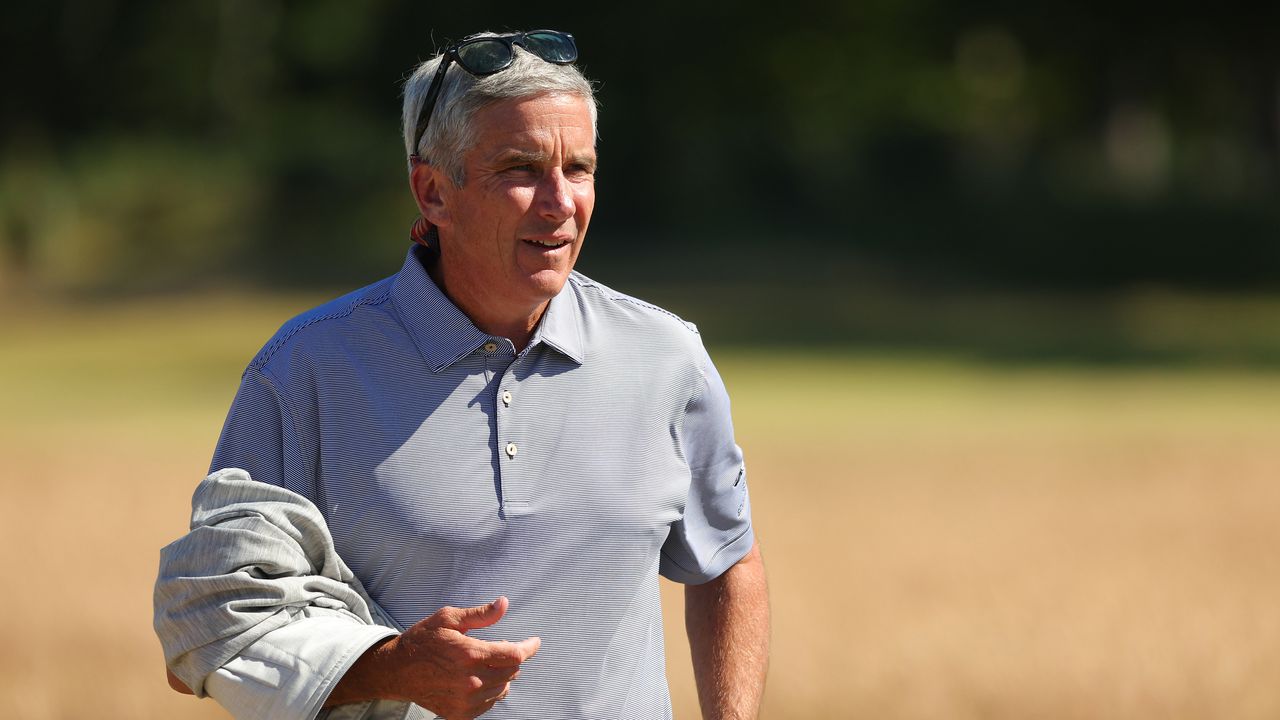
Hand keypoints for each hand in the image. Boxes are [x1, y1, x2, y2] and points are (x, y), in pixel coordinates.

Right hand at [333, 596, 540, 719]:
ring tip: (484, 663)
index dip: (529, 647)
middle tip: (498, 647)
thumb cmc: (422, 640)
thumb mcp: (448, 618)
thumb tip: (504, 603)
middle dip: (512, 658)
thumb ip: (480, 614)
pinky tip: (476, 679)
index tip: (535, 642)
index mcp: (469, 654)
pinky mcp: (460, 714)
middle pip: (511, 672)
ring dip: (501, 675)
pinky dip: (490, 691)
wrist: (396, 671)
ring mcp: (466, 701)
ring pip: (502, 689)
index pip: (514, 654)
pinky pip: (489, 704)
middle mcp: (470, 681)